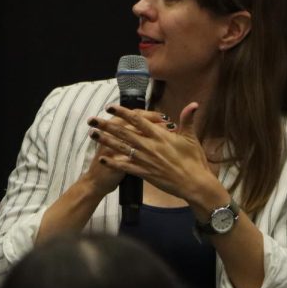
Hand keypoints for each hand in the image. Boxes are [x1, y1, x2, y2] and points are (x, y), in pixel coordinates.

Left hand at [89, 103, 220, 211]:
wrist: (194, 183)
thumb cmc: (194, 160)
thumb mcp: (191, 138)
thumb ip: (188, 120)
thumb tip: (193, 103)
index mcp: (160, 135)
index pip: (137, 120)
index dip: (122, 112)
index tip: (110, 106)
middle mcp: (150, 146)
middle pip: (124, 132)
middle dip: (106, 125)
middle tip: (92, 119)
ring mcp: (145, 160)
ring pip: (121, 148)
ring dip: (105, 140)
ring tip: (92, 134)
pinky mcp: (144, 173)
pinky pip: (125, 167)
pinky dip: (113, 163)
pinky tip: (102, 158)